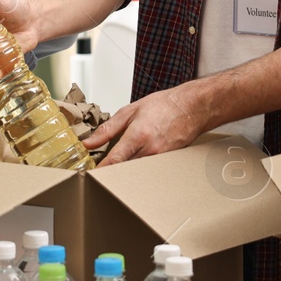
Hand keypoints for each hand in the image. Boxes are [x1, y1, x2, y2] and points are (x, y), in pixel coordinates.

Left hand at [87, 84, 205, 165]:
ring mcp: (159, 159)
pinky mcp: (166, 163)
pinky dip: (138, 167)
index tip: (89, 174)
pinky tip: (136, 159)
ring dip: (124, 170)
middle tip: (99, 169)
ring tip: (117, 163)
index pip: (114, 160)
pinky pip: (147, 169)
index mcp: (138, 136)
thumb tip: (89, 142)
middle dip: (110, 171)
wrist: (191, 107)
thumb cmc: (163, 106)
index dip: (100, 170)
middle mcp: (149, 150)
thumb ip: (107, 129)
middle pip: (123, 170)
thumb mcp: (130, 112)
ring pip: (135, 171)